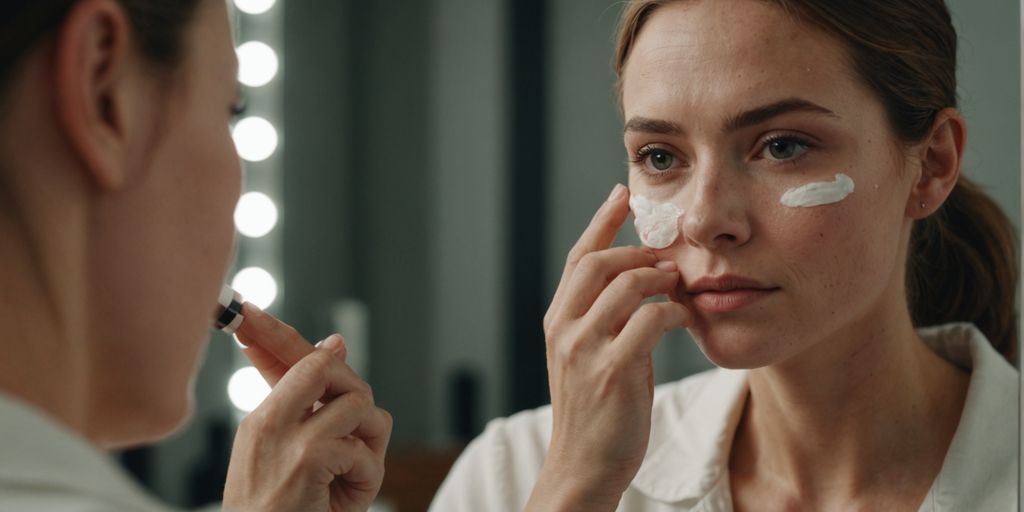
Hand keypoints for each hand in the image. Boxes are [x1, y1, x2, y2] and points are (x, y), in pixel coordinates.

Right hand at [223, 304, 392, 511]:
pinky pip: (364, 448)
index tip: (254, 312)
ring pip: (359, 404)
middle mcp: (267, 424)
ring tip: (349, 477)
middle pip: (325, 367)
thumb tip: (335, 346)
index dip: (277, 333)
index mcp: (261, 424)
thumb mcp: (297, 462)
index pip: (280, 363)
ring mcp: (287, 439)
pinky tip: (344, 498)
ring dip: (369, 444)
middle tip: (360, 436)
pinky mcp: (309, 458)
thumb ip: (312, 408)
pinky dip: (367, 477)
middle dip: (357, 395)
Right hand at [526, 184, 689, 510]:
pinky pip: (650, 321)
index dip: (601, 222)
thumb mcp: (588, 356)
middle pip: (598, 262)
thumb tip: (642, 283)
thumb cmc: (595, 412)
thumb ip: (604, 319)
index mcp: (557, 321)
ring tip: (679, 284)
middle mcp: (564, 328)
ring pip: (626, 285)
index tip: (622, 194)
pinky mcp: (613, 372)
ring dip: (660, 277)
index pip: (577, 258)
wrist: (583, 466)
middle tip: (666, 253)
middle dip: (637, 248)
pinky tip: (686, 319)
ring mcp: (585, 349)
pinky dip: (674, 312)